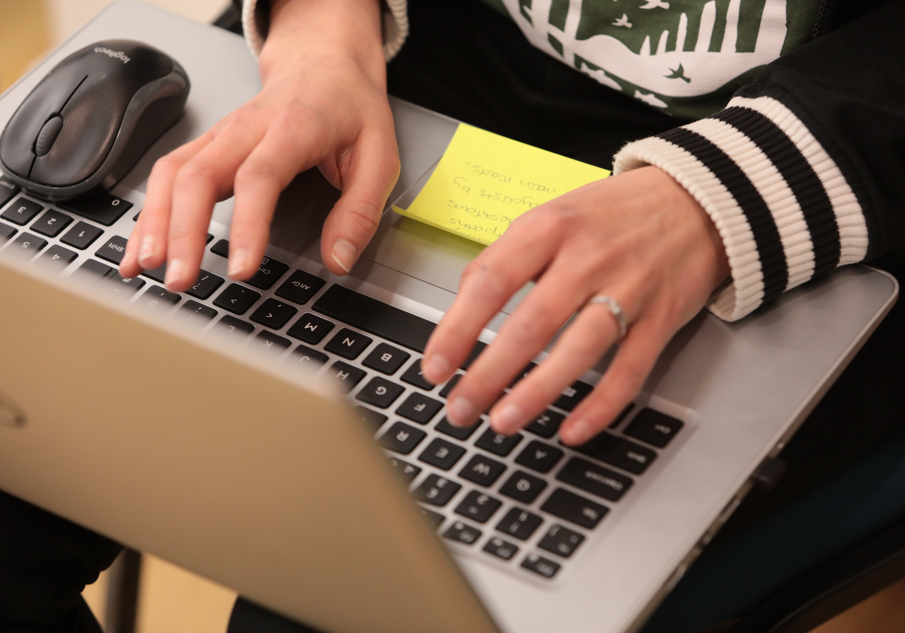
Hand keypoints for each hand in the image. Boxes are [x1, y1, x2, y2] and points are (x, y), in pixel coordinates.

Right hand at [119, 0, 397, 289]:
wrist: (323, 64)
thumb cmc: (349, 109)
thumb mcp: (379, 157)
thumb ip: (360, 210)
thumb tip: (339, 260)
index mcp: (293, 129)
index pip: (259, 177)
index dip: (247, 225)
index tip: (240, 268)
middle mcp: (246, 129)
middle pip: (199, 176)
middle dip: (183, 231)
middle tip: (182, 279)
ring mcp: (220, 137)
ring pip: (172, 174)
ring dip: (155, 223)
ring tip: (147, 270)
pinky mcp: (207, 147)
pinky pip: (166, 177)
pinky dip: (148, 214)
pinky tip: (139, 250)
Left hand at [420, 166, 729, 445]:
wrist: (696, 201)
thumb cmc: (613, 214)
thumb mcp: (551, 214)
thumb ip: (506, 255)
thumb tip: (463, 301)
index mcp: (550, 227)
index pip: (491, 282)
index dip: (457, 329)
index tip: (435, 367)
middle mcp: (587, 257)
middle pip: (530, 324)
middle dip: (489, 374)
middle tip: (460, 408)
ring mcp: (629, 288)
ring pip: (578, 350)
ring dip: (537, 392)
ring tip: (503, 422)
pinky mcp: (662, 318)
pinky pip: (630, 370)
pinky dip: (601, 405)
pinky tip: (573, 430)